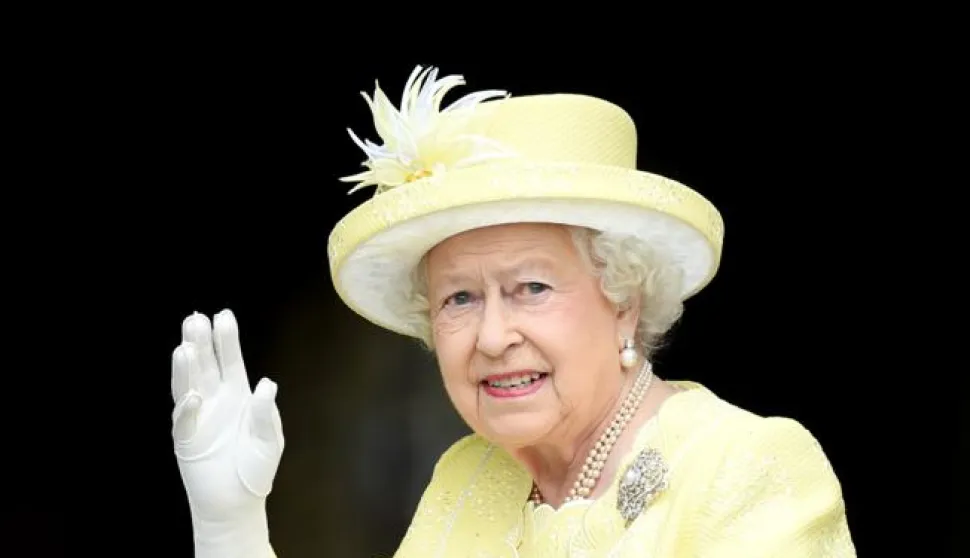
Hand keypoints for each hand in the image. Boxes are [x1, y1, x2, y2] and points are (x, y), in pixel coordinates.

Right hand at [171, 309, 282, 554]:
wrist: (237, 503)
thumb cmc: (256, 469)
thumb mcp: (269, 440)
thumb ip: (266, 413)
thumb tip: (266, 384)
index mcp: (238, 396)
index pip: (230, 361)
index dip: (226, 339)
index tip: (223, 315)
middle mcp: (216, 401)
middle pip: (205, 366)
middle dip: (200, 342)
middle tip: (195, 318)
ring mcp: (198, 418)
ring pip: (189, 385)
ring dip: (186, 366)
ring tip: (184, 344)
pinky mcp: (186, 440)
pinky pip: (184, 420)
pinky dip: (187, 408)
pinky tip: (193, 396)